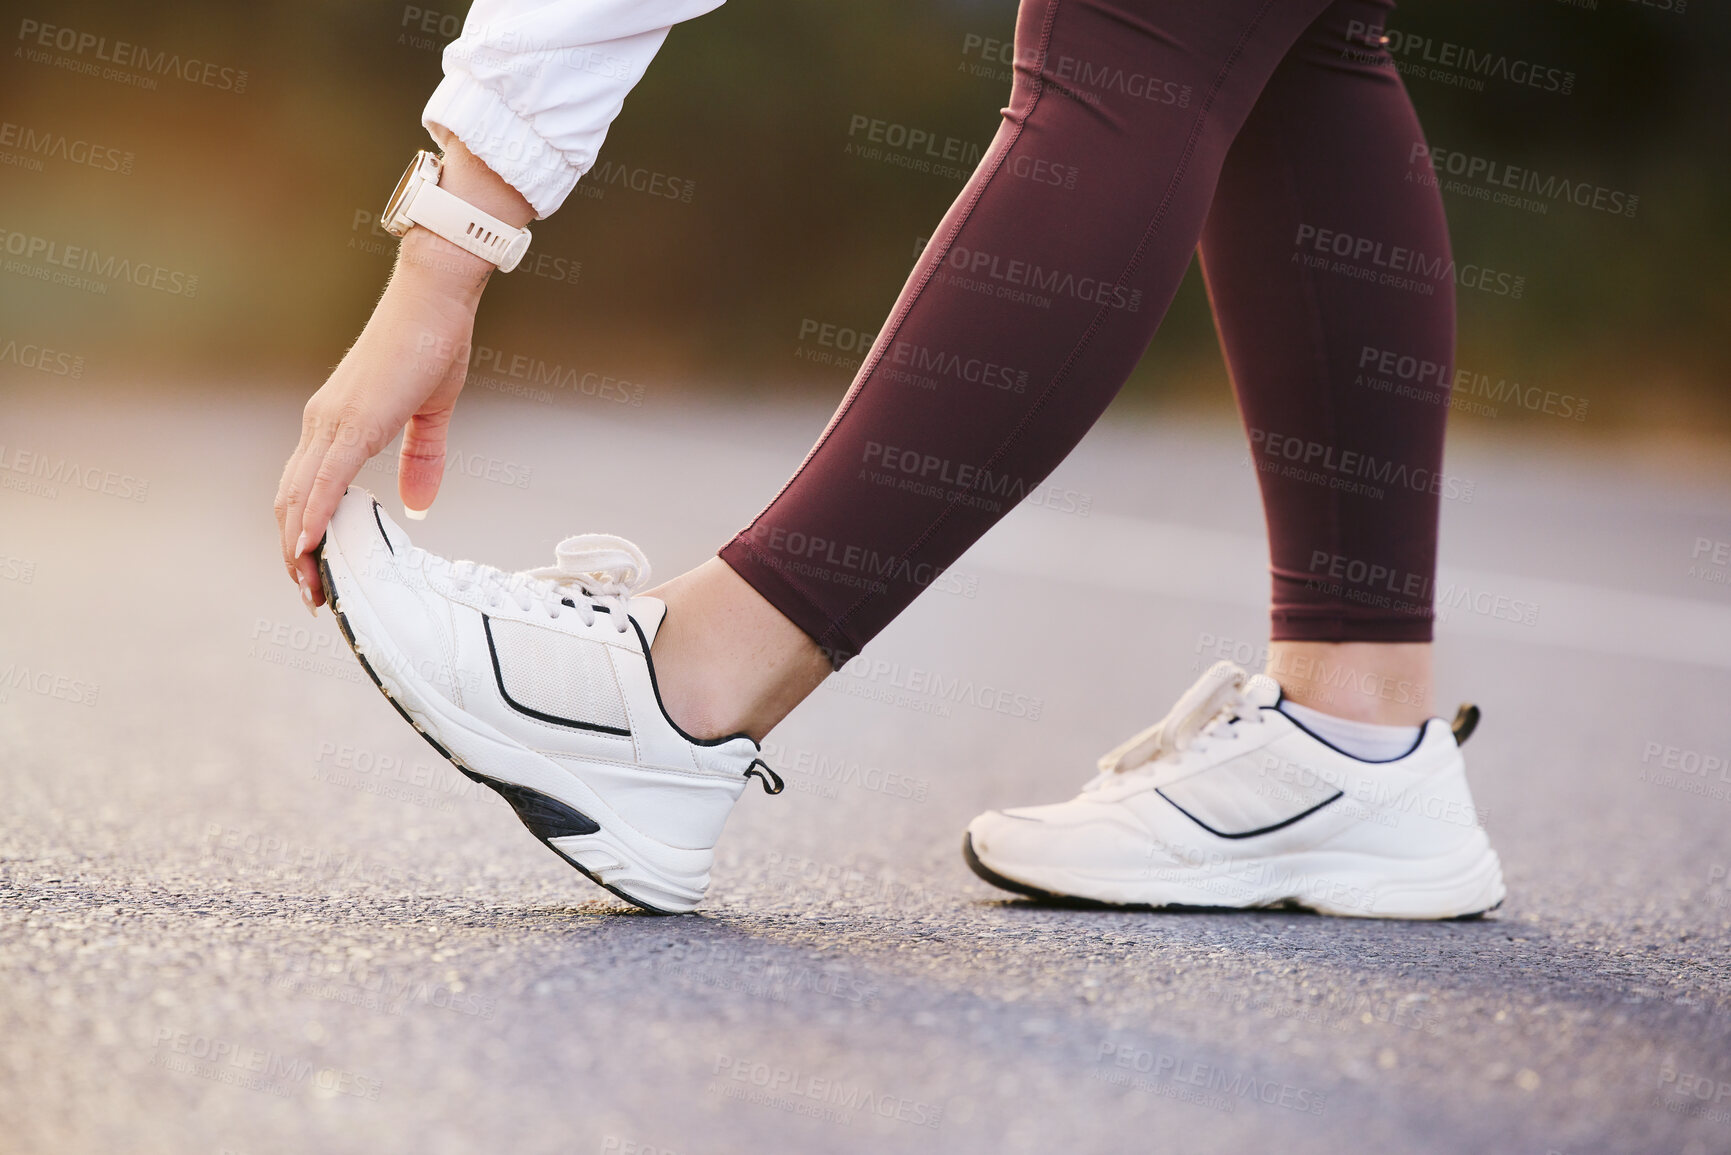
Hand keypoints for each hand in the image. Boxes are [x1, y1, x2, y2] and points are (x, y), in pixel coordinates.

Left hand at [275, 140, 532, 608]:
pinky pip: (323, 482)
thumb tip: (417, 505)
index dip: (306, 532)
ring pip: (299, 498)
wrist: (432, 298)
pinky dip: (312, 518)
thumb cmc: (431, 343)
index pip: (307, 489)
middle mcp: (322, 424)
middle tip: (310, 594)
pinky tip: (307, 548)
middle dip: (296, 553)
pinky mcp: (351, 423)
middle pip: (292, 501)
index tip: (316, 569)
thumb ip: (421, 459)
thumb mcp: (430, 412)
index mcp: (337, 423)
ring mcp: (331, 423)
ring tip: (307, 587)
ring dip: (298, 546)